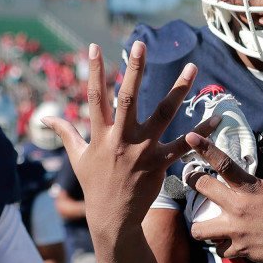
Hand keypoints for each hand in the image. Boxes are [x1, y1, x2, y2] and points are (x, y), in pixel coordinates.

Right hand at [41, 42, 208, 238]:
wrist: (112, 218)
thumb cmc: (95, 185)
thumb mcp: (78, 157)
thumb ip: (66, 132)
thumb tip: (46, 117)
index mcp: (100, 134)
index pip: (94, 96)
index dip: (92, 70)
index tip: (93, 46)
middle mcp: (120, 139)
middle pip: (127, 98)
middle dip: (134, 70)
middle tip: (140, 44)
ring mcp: (141, 150)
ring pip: (162, 114)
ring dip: (178, 90)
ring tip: (192, 67)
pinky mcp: (159, 163)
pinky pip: (183, 145)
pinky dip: (201, 133)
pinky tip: (216, 117)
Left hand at [183, 132, 262, 262]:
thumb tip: (258, 170)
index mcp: (251, 187)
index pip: (223, 163)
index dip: (204, 148)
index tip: (190, 138)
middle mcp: (239, 207)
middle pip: (201, 189)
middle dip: (193, 182)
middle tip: (193, 181)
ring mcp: (237, 230)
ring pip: (199, 229)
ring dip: (202, 226)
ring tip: (209, 224)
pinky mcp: (241, 250)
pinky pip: (220, 250)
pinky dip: (224, 246)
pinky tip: (231, 242)